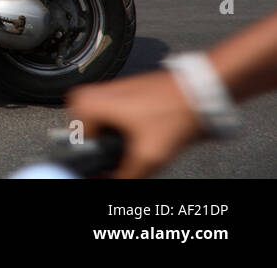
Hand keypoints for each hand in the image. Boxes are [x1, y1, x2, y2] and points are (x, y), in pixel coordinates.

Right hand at [67, 70, 204, 177]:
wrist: (199, 94)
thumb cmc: (174, 113)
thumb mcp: (147, 155)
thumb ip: (122, 177)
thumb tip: (108, 182)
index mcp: (84, 104)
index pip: (77, 149)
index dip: (97, 165)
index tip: (113, 170)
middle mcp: (87, 96)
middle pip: (90, 142)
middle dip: (109, 154)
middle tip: (132, 156)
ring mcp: (103, 94)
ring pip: (102, 135)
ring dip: (118, 145)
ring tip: (142, 144)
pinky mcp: (117, 96)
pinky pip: (111, 124)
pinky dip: (125, 135)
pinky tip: (144, 135)